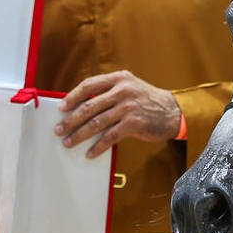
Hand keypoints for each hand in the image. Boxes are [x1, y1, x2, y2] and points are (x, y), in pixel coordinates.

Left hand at [57, 69, 181, 157]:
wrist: (173, 111)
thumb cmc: (147, 100)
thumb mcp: (130, 87)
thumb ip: (109, 92)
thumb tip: (82, 106)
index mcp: (119, 79)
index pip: (89, 85)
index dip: (73, 97)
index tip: (61, 108)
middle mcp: (122, 91)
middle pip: (89, 106)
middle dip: (71, 120)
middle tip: (59, 129)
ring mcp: (128, 107)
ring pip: (96, 123)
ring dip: (79, 135)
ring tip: (69, 142)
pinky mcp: (133, 124)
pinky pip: (110, 137)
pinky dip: (98, 147)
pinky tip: (90, 153)